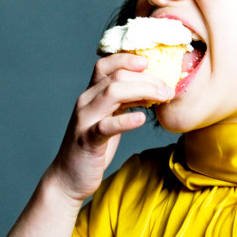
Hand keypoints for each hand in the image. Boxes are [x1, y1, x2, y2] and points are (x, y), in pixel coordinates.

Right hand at [45, 53, 173, 202]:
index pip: (105, 64)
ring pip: (112, 93)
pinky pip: (106, 126)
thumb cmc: (93, 146)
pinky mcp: (87, 141)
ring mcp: (85, 120)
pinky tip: (141, 119)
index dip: (127, 59)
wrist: (68, 177)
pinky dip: (125, 120)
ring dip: (142, 91)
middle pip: (117, 76)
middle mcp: (86, 102)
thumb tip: (152, 87)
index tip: (150, 63)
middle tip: (168, 88)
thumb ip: (124, 101)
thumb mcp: (108, 118)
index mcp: (91, 94)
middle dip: (147, 79)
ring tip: (163, 97)